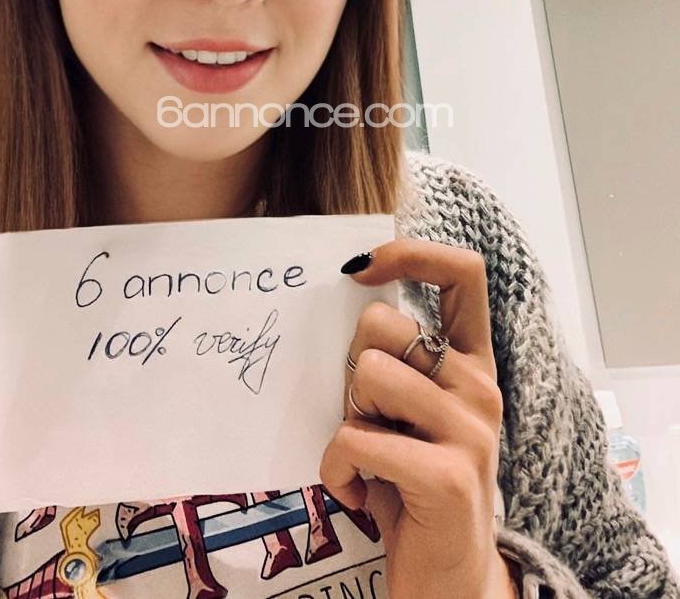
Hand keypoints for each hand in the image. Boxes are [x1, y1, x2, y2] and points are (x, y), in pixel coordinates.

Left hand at [319, 238, 508, 598]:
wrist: (450, 578)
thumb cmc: (415, 482)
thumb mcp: (412, 412)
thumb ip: (397, 361)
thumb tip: (349, 298)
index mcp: (473, 363)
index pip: (463, 273)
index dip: (410, 253)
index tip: (359, 269)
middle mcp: (481, 388)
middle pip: (381, 326)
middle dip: (352, 371)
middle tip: (369, 419)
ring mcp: (470, 431)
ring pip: (366, 376)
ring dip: (348, 421)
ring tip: (369, 457)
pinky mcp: (448, 476)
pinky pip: (354, 439)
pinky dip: (337, 470)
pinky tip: (360, 493)